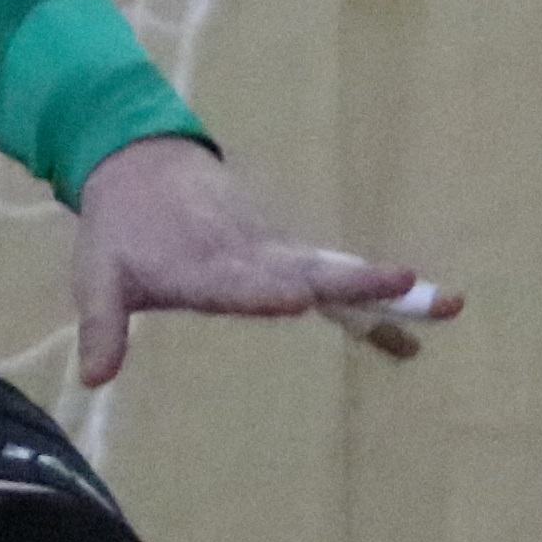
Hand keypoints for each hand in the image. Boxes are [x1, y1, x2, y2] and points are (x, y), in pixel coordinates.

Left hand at [68, 134, 458, 385]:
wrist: (142, 164)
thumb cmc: (117, 232)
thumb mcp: (99, 278)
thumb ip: (103, 327)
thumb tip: (94, 377)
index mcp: (200, 266)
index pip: (237, 283)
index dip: (264, 290)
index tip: (297, 298)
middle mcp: (248, 254)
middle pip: (307, 271)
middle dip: (356, 283)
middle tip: (410, 288)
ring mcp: (274, 248)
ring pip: (334, 269)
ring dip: (386, 286)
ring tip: (447, 303)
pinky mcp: (287, 248)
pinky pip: (335, 268)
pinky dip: (377, 285)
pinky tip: (426, 305)